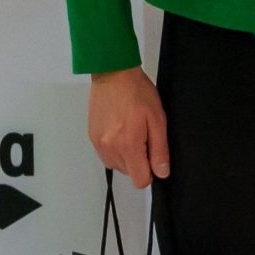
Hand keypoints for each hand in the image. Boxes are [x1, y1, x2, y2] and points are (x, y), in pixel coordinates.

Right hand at [89, 66, 168, 189]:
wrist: (113, 73)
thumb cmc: (137, 92)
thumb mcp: (157, 120)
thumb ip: (159, 150)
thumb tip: (162, 172)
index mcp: (128, 145)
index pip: (140, 180)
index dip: (150, 172)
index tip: (152, 156)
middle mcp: (110, 148)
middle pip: (128, 173)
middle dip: (138, 160)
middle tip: (143, 135)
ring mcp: (99, 143)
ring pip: (116, 165)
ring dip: (126, 155)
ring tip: (130, 130)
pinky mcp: (92, 137)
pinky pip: (106, 154)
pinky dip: (115, 147)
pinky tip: (120, 129)